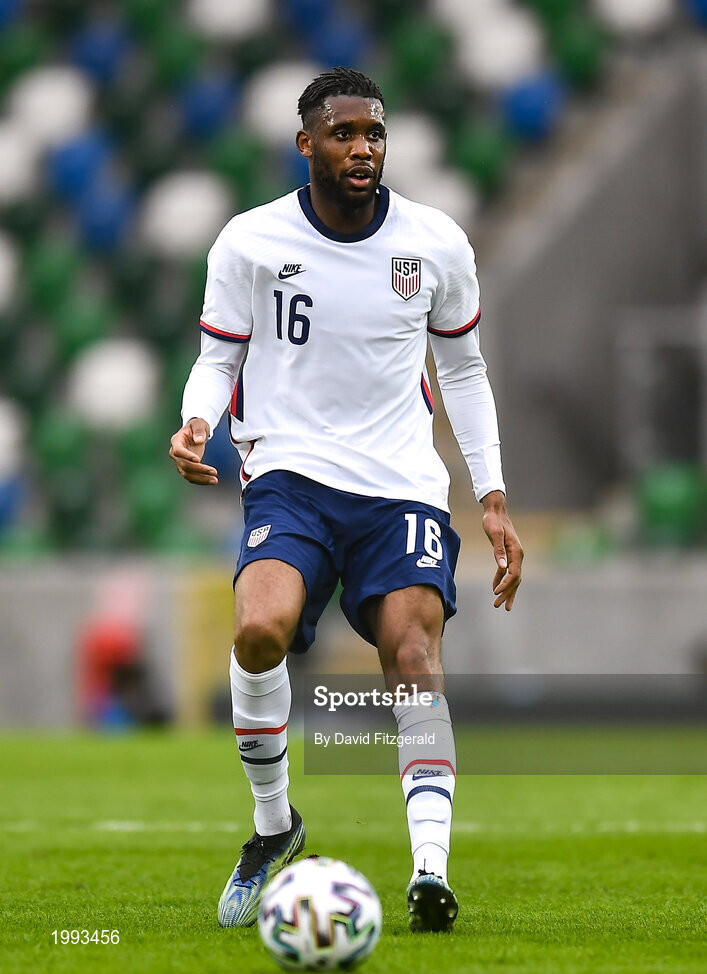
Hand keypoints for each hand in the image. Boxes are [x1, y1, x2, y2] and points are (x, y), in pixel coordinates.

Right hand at [169, 418, 218, 484]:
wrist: (196, 432)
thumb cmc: (197, 426)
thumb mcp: (199, 424)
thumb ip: (199, 431)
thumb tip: (199, 441)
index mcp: (176, 441)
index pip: (178, 451)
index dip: (187, 456)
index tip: (198, 459)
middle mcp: (175, 453)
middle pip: (184, 465)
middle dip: (199, 469)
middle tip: (214, 472)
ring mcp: (180, 462)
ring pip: (187, 474)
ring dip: (201, 478)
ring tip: (215, 480)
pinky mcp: (187, 468)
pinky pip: (192, 477)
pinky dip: (201, 480)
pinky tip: (212, 480)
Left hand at [481, 490, 522, 609]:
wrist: (496, 510)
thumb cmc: (493, 521)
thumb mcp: (494, 534)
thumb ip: (498, 550)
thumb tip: (502, 567)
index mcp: (516, 552)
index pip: (513, 573)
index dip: (506, 585)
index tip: (496, 593)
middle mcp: (518, 555)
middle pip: (515, 579)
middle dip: (507, 593)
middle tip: (498, 606)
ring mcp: (514, 555)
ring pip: (513, 578)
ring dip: (507, 591)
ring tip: (501, 605)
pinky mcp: (508, 554)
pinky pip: (507, 572)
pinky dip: (502, 580)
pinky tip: (495, 588)